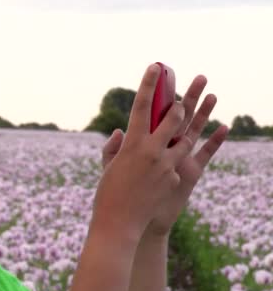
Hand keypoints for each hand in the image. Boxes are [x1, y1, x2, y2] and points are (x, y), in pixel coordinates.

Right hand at [101, 73, 228, 237]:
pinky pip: (176, 164)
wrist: (119, 225)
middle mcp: (153, 151)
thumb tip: (121, 132)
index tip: (156, 66)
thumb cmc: (107, 194)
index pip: (143, 106)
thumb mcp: (108, 166)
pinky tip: (161, 171)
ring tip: (183, 125)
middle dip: (178, 107)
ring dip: (183, 131)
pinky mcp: (175, 179)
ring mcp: (167, 166)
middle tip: (180, 99)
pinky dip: (169, 163)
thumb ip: (113, 146)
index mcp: (132, 144)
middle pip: (173, 118)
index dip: (150, 84)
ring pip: (184, 139)